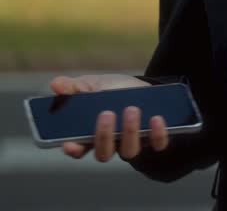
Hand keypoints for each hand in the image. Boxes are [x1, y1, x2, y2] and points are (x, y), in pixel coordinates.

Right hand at [47, 75, 170, 161]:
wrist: (144, 88)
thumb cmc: (113, 90)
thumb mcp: (93, 85)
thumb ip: (75, 87)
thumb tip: (56, 84)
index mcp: (90, 134)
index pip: (78, 149)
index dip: (73, 149)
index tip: (70, 143)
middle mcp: (111, 144)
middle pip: (103, 153)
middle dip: (104, 135)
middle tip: (107, 113)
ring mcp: (132, 143)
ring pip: (129, 151)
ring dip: (130, 132)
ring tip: (132, 109)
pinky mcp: (154, 139)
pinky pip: (158, 144)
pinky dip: (158, 134)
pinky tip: (156, 118)